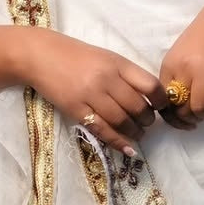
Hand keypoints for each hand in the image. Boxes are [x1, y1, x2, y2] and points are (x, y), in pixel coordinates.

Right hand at [20, 29, 169, 156]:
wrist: (41, 55)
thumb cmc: (77, 55)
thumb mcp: (106, 57)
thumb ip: (126, 74)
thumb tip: (149, 97)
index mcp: (117, 63)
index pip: (149, 85)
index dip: (161, 100)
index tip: (162, 106)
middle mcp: (106, 79)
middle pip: (137, 106)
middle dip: (147, 120)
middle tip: (147, 123)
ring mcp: (90, 95)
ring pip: (122, 121)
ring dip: (134, 132)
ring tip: (138, 134)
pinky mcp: (76, 110)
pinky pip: (102, 130)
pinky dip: (118, 142)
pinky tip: (128, 149)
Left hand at [158, 0, 203, 129]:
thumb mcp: (183, 51)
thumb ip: (177, 74)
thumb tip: (175, 104)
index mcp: (170, 63)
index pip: (163, 100)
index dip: (172, 115)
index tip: (182, 118)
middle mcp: (184, 68)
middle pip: (180, 108)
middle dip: (189, 119)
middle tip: (198, 116)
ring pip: (199, 109)